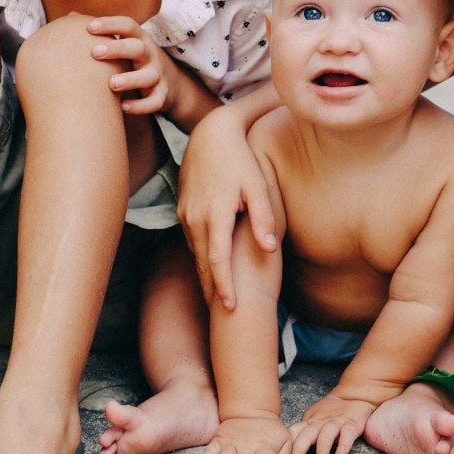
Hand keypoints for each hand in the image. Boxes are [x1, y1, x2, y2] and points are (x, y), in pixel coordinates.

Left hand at [88, 15, 176, 115]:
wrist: (171, 83)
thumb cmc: (134, 60)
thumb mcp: (124, 43)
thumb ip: (101, 32)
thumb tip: (71, 17)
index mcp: (138, 39)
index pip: (128, 25)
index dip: (110, 24)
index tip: (90, 27)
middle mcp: (149, 54)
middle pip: (138, 47)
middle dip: (118, 49)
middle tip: (95, 53)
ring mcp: (157, 75)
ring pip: (149, 75)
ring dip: (131, 79)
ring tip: (112, 84)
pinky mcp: (162, 94)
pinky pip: (155, 101)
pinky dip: (141, 105)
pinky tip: (123, 107)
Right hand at [178, 111, 276, 309]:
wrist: (210, 135)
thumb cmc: (241, 159)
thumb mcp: (257, 185)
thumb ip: (264, 217)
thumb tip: (269, 249)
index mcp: (215, 215)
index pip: (218, 261)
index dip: (224, 287)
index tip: (231, 308)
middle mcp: (195, 219)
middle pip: (203, 264)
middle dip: (212, 291)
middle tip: (223, 318)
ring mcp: (186, 215)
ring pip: (195, 254)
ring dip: (206, 277)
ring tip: (218, 300)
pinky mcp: (184, 210)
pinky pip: (192, 241)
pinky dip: (201, 259)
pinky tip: (210, 268)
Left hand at [289, 394, 375, 453]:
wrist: (353, 395)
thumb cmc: (331, 412)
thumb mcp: (314, 420)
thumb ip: (303, 432)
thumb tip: (287, 450)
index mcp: (310, 421)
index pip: (295, 432)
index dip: (287, 446)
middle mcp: (321, 422)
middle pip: (307, 434)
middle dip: (299, 450)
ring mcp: (336, 423)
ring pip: (326, 434)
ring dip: (322, 449)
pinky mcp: (351, 424)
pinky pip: (346, 436)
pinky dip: (342, 447)